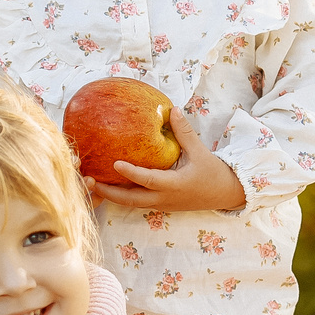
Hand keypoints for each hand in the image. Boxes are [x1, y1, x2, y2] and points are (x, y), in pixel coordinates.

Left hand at [91, 106, 248, 211]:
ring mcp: (161, 205)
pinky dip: (122, 196)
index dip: (131, 173)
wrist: (225, 194)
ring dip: (111, 196)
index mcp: (174, 185)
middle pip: (130, 200)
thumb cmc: (213, 173)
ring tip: (92, 184)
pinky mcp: (161, 205)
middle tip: (89, 180)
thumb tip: (171, 109)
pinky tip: (109, 186)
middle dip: (108, 192)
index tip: (114, 162)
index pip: (148, 180)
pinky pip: (137, 202)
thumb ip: (184, 132)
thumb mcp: (200, 151)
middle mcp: (164, 198)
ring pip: (131, 204)